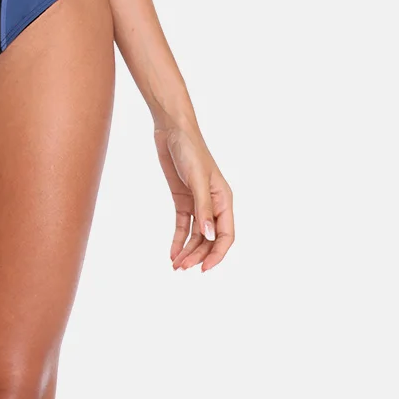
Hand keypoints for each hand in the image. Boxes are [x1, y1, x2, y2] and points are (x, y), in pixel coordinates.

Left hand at [154, 123, 233, 271]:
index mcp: (224, 199)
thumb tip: (209, 237)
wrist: (172, 130)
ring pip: (197, 235)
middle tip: (182, 268)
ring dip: (187, 250)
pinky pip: (184, 225)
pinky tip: (173, 252)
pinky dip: (179, 239)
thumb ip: (203, 209)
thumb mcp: (197, 179)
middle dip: (198, 255)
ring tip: (176, 265)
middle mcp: (213, 204)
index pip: (226, 235)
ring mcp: (198, 202)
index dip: (217, 254)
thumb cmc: (190, 149)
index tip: (203, 269)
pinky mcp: (183, 199)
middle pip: (210, 238)